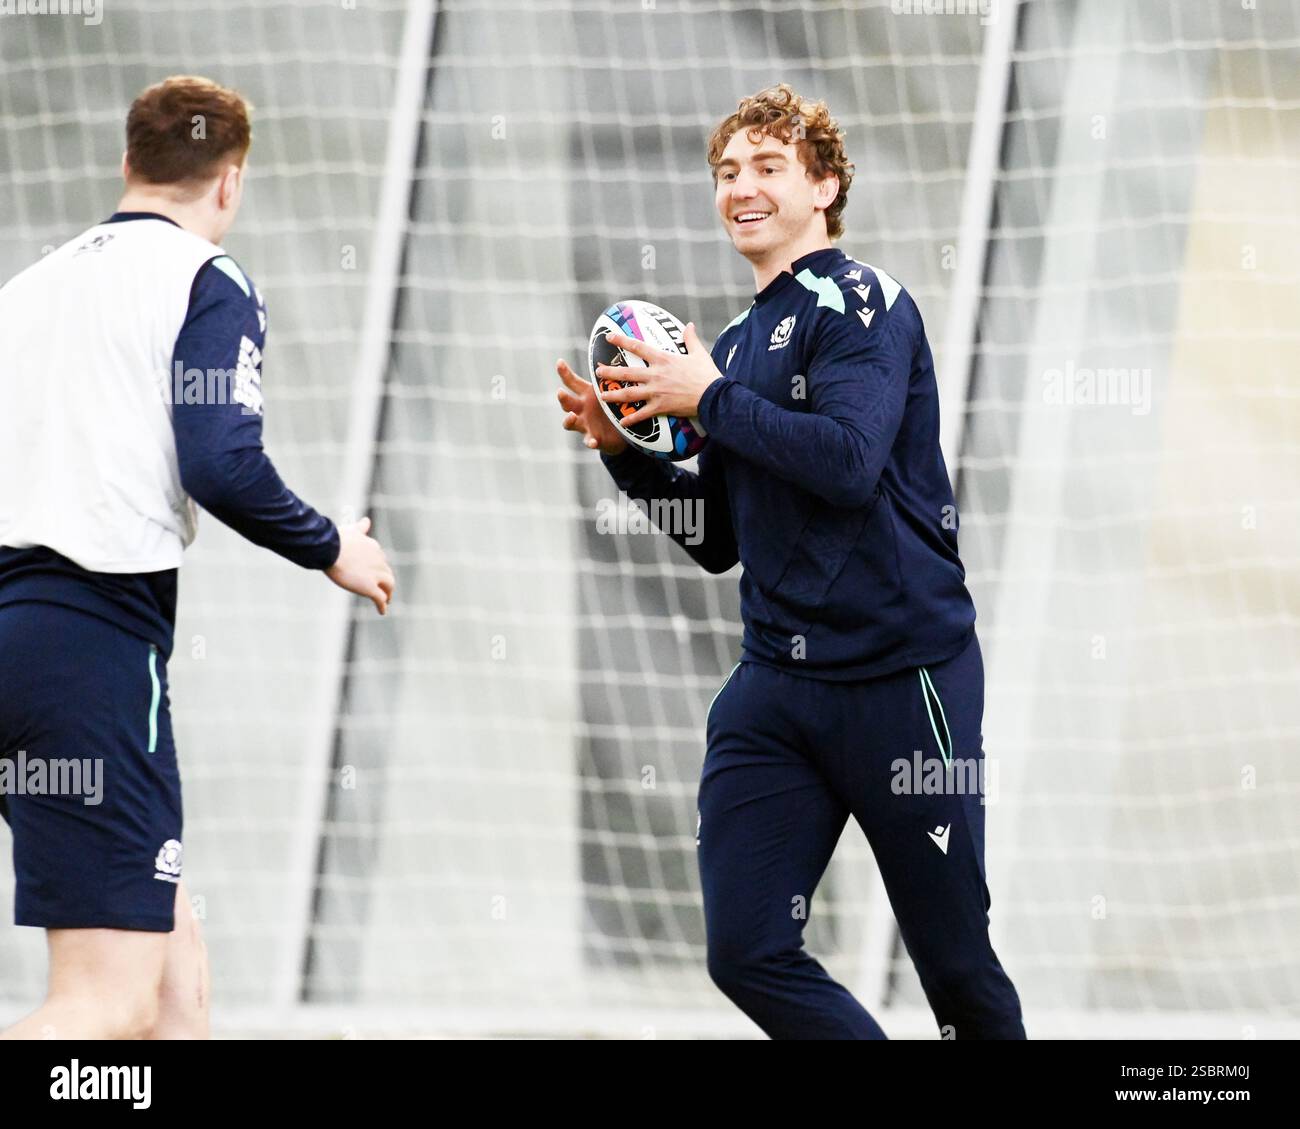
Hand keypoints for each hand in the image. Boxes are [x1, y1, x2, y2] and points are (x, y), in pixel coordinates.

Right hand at [326, 516, 394, 614]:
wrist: (330, 549)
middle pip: (387, 573)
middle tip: (384, 588)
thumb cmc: (336, 539)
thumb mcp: (350, 530)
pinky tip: (382, 611)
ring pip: (388, 586)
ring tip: (386, 600)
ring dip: (388, 593)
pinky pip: (380, 598)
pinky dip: (382, 605)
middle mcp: (379, 560)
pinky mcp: (370, 587)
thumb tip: (366, 521)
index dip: (378, 567)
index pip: (380, 558)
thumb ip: (360, 528)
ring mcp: (376, 575)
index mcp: (374, 547)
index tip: (375, 571)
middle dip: (386, 581)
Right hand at [556, 357, 627, 454]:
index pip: (571, 382)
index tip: (559, 362)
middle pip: (566, 403)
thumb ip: (609, 378)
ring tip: (572, 417)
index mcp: (584, 394)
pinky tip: (593, 442)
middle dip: (562, 398)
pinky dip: (590, 441)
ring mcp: (584, 424)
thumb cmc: (611, 406)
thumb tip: (614, 357)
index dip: (564, 372)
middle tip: (560, 392)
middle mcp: (580, 409)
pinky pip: (589, 441)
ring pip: (570, 422)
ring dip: (569, 420)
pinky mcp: (592, 438)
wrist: (619, 432)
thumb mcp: (610, 391)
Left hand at [594, 322, 720, 428]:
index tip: (609, 337)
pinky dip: (631, 419)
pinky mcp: (660, 407)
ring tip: (602, 396)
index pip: (638, 347)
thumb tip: (689, 325)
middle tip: (597, 370)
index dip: (622, 341)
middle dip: (610, 371)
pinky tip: (621, 422)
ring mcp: (656, 392)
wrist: (713, 396)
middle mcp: (655, 375)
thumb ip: (690, 339)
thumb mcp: (699, 353)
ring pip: (629, 393)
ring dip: (614, 395)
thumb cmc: (707, 374)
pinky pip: (642, 414)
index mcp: (663, 359)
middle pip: (627, 372)